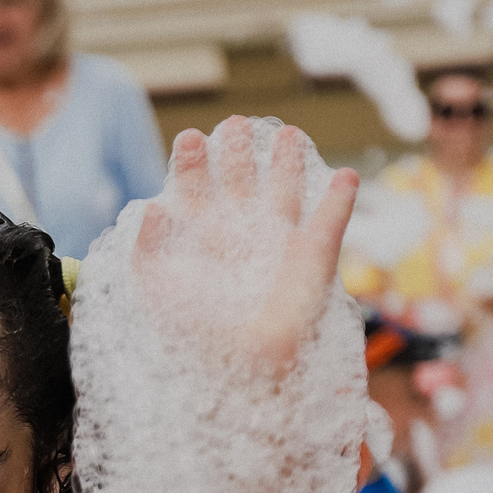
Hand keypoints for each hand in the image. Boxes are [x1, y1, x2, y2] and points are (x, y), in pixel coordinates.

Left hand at [134, 118, 359, 377]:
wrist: (239, 369)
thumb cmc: (193, 337)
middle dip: (237, 154)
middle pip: (240, 186)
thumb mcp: (159, 291)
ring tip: (289, 134)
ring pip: (285, 196)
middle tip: (235, 123)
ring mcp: (279, 251)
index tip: (189, 137)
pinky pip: (330, 224)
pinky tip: (346, 175)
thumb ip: (147, 250)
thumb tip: (150, 208)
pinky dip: (340, 201)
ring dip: (288, 166)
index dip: (192, 165)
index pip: (195, 195)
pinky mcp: (314, 263)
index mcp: (203, 246)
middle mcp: (241, 242)